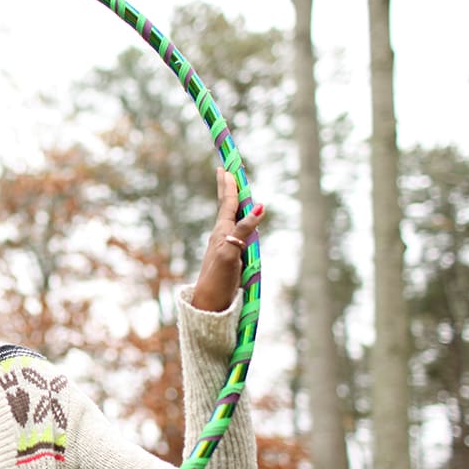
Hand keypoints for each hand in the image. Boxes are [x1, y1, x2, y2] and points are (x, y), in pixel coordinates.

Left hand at [190, 167, 265, 311]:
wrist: (210, 301)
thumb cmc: (219, 277)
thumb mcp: (233, 251)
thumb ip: (244, 229)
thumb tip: (259, 207)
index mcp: (221, 231)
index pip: (228, 203)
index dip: (229, 185)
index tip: (227, 167)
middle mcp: (221, 234)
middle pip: (225, 205)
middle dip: (226, 187)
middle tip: (224, 169)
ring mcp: (224, 243)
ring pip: (229, 216)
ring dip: (230, 200)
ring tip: (230, 187)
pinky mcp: (228, 254)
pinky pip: (233, 228)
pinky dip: (236, 217)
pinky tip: (237, 219)